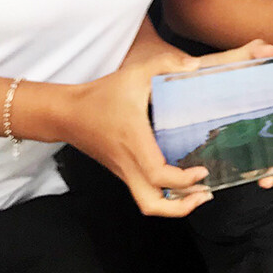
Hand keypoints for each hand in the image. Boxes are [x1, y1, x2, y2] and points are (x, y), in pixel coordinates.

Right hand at [62, 38, 272, 216]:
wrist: (67, 113)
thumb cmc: (100, 96)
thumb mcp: (134, 74)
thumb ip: (164, 64)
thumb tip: (194, 65)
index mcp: (134, 142)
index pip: (157, 174)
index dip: (182, 180)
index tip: (201, 172)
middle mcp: (128, 163)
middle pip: (151, 205)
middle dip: (180, 208)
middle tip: (204, 194)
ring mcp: (124, 171)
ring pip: (147, 203)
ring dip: (174, 204)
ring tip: (198, 192)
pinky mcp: (122, 170)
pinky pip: (143, 191)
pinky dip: (164, 192)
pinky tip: (180, 179)